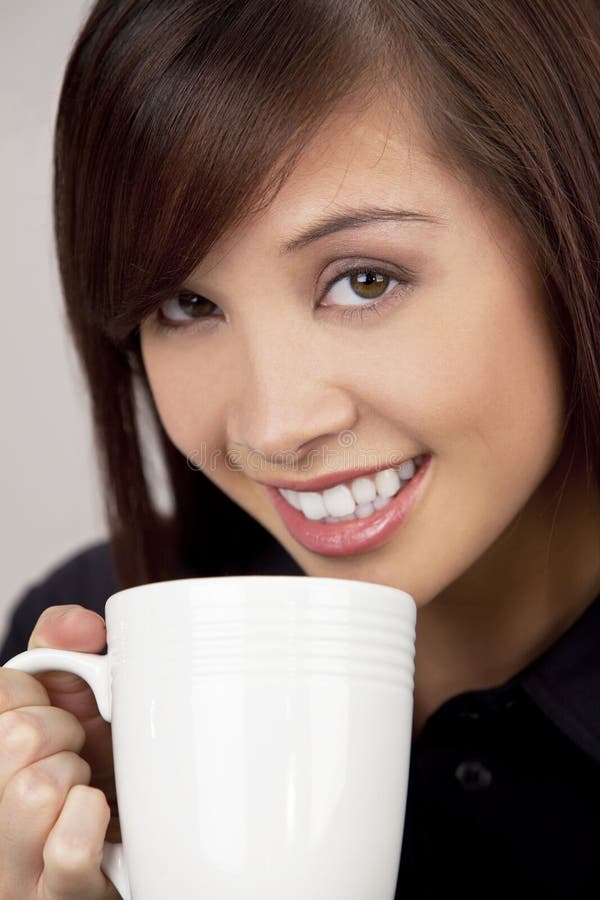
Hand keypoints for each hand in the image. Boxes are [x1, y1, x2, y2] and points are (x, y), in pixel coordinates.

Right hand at [0, 605, 120, 898]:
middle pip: (15, 739)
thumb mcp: (75, 699)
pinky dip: (90, 821)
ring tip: (87, 791)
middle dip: (65, 734)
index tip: (59, 718)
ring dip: (79, 780)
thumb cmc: (100, 764)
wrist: (135, 841)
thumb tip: (84, 627)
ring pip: (34, 790)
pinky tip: (98, 817)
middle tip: (81, 755)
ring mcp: (11, 868)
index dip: (42, 696)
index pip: (1, 694)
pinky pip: (67, 847)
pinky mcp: (55, 898)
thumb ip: (62, 646)